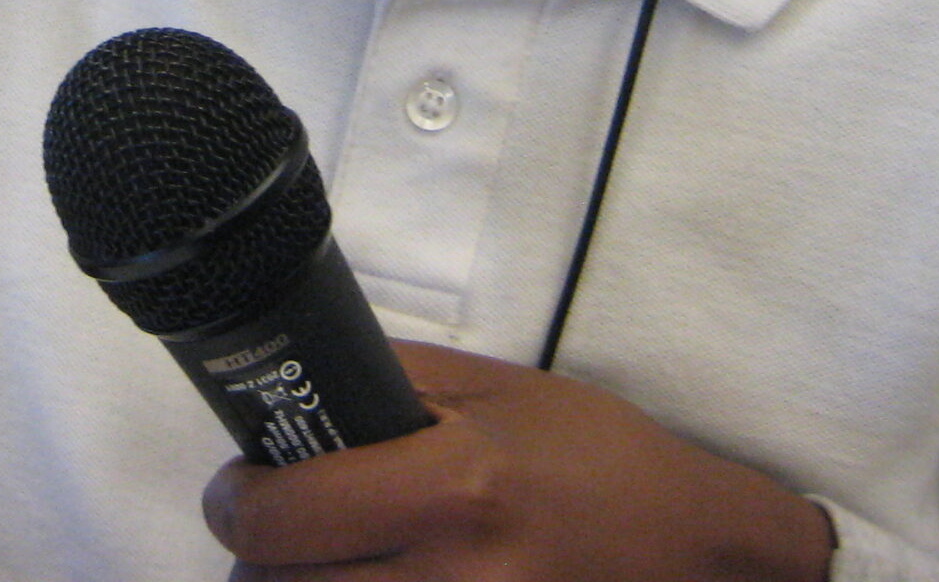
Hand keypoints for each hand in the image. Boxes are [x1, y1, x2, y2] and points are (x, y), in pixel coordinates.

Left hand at [202, 341, 833, 581]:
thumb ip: (397, 376)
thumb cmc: (600, 458)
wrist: (698, 550)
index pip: (286, 515)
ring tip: (319, 562)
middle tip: (274, 527)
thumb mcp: (502, 389)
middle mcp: (454, 578)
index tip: (245, 484)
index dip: (240, 500)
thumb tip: (301, 376)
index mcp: (455, 487)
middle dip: (259, 555)